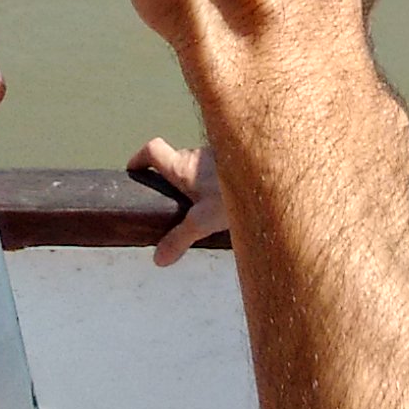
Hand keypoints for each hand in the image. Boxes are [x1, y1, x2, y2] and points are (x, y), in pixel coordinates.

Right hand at [127, 136, 228, 266]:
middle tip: (169, 201)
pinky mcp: (236, 159)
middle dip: (169, 177)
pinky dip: (215, 180)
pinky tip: (225, 201)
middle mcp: (196, 155)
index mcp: (182, 166)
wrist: (275, 174)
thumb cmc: (234, 193)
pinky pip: (218, 168)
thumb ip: (179, 239)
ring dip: (194, 179)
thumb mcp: (203, 221)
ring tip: (200, 206)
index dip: (139, 158)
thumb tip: (158, 259)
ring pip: (198, 164)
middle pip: (175, 159)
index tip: (133, 171)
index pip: (152, 149)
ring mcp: (218, 154)